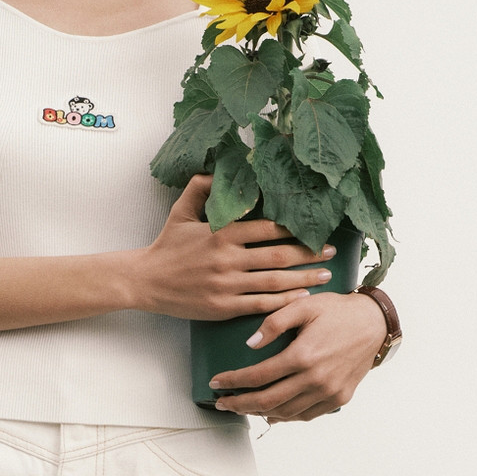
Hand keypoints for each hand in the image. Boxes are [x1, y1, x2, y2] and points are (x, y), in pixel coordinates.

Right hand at [136, 174, 335, 322]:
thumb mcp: (180, 210)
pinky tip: (302, 297)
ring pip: (275, 282)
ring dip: (304, 279)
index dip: (294, 229)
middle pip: (278, 256)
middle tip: (330, 250)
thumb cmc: (167, 244)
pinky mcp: (223, 306)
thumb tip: (220, 169)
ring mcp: (226, 284)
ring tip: (325, 275)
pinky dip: (284, 301)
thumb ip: (200, 187)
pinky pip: (261, 304)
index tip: (313, 227)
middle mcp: (227, 258)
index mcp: (221, 233)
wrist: (146, 280)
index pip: (267, 228)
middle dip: (308, 253)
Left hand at [207, 291, 386, 420]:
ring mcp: (329, 392)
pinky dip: (285, 417)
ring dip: (259, 412)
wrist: (374, 323)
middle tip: (221, 403)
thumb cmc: (336, 310)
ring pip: (286, 412)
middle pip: (268, 400)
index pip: (259, 376)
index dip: (233, 381)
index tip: (216, 382)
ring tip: (241, 407)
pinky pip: (306, 415)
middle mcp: (316, 378)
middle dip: (239, 404)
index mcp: (303, 355)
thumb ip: (274, 322)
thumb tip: (250, 344)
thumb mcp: (303, 306)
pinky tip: (271, 413)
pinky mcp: (339, 398)